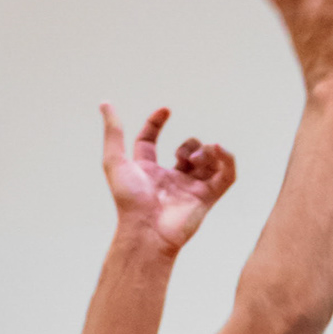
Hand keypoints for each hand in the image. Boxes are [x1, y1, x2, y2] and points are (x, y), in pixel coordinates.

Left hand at [101, 105, 235, 252]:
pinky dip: (227, 160)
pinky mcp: (207, 198)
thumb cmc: (129, 201)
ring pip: (209, 161)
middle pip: (187, 150)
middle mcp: (170, 179)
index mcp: (147, 171)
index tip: (165, 111)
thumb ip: (113, 132)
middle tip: (181, 156)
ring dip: (206, 151)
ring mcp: (191, 189)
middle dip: (189, 145)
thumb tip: (105, 103)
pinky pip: (227, 175)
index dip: (156, 124)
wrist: (146, 230)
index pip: (150, 141)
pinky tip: (218, 149)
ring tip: (195, 159)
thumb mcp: (115, 161)